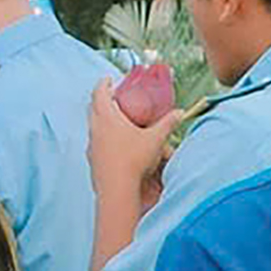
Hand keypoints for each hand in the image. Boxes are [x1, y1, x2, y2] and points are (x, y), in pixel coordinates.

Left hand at [88, 81, 179, 208]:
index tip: (109, 80)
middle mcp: (95, 128)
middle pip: (93, 107)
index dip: (104, 84)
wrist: (116, 190)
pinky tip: (115, 144)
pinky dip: (102, 137)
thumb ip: (167, 124)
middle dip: (102, 100)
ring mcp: (91, 145)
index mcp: (107, 117)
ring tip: (115, 120)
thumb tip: (179, 113)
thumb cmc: (134, 160)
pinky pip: (95, 142)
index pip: (99, 93)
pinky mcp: (92, 159)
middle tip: (114, 98)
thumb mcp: (155, 139)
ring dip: (101, 119)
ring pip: (93, 126)